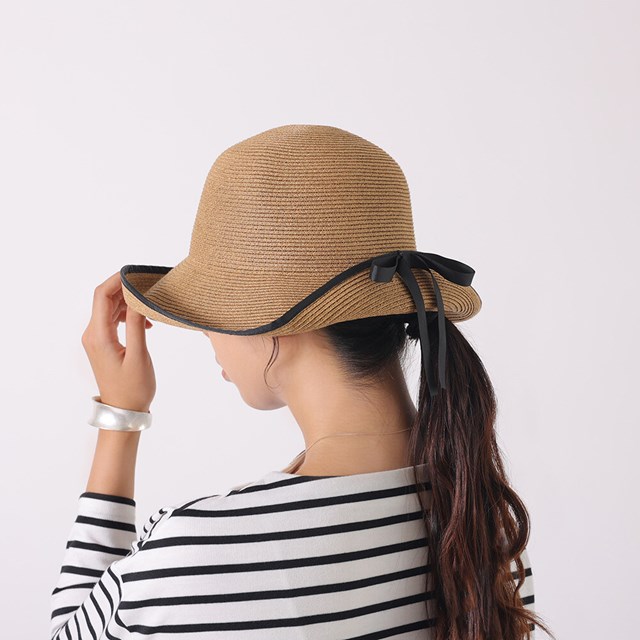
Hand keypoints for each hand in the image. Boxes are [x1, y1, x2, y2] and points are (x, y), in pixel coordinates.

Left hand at [81, 272, 155, 412]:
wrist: (124, 411)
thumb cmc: (133, 388)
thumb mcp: (139, 355)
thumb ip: (137, 325)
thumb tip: (138, 298)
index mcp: (98, 335)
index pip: (102, 296)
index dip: (117, 280)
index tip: (136, 274)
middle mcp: (92, 334)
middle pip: (105, 300)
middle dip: (125, 290)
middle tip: (149, 287)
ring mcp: (96, 339)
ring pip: (109, 309)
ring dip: (128, 304)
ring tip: (150, 308)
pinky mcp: (103, 344)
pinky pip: (112, 321)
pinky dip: (127, 316)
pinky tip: (145, 323)